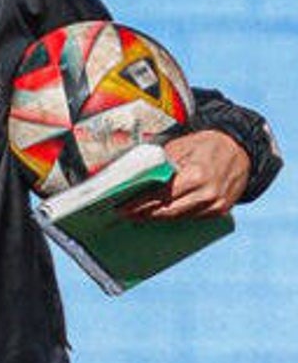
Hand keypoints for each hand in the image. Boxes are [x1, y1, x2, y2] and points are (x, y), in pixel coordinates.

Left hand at [123, 130, 249, 219]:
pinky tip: (160, 214)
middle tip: (125, 214)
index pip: (160, 195)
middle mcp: (207, 193)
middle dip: (144, 213)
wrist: (240, 149)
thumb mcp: (180, 146)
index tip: (122, 208)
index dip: (139, 203)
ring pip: (180, 217)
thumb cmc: (205, 144)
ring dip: (157, 217)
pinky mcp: (221, 210)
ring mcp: (216, 204)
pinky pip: (193, 217)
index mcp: (195, 175)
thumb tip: (135, 175)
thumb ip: (160, 163)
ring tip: (138, 215)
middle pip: (168, 210)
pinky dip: (175, 216)